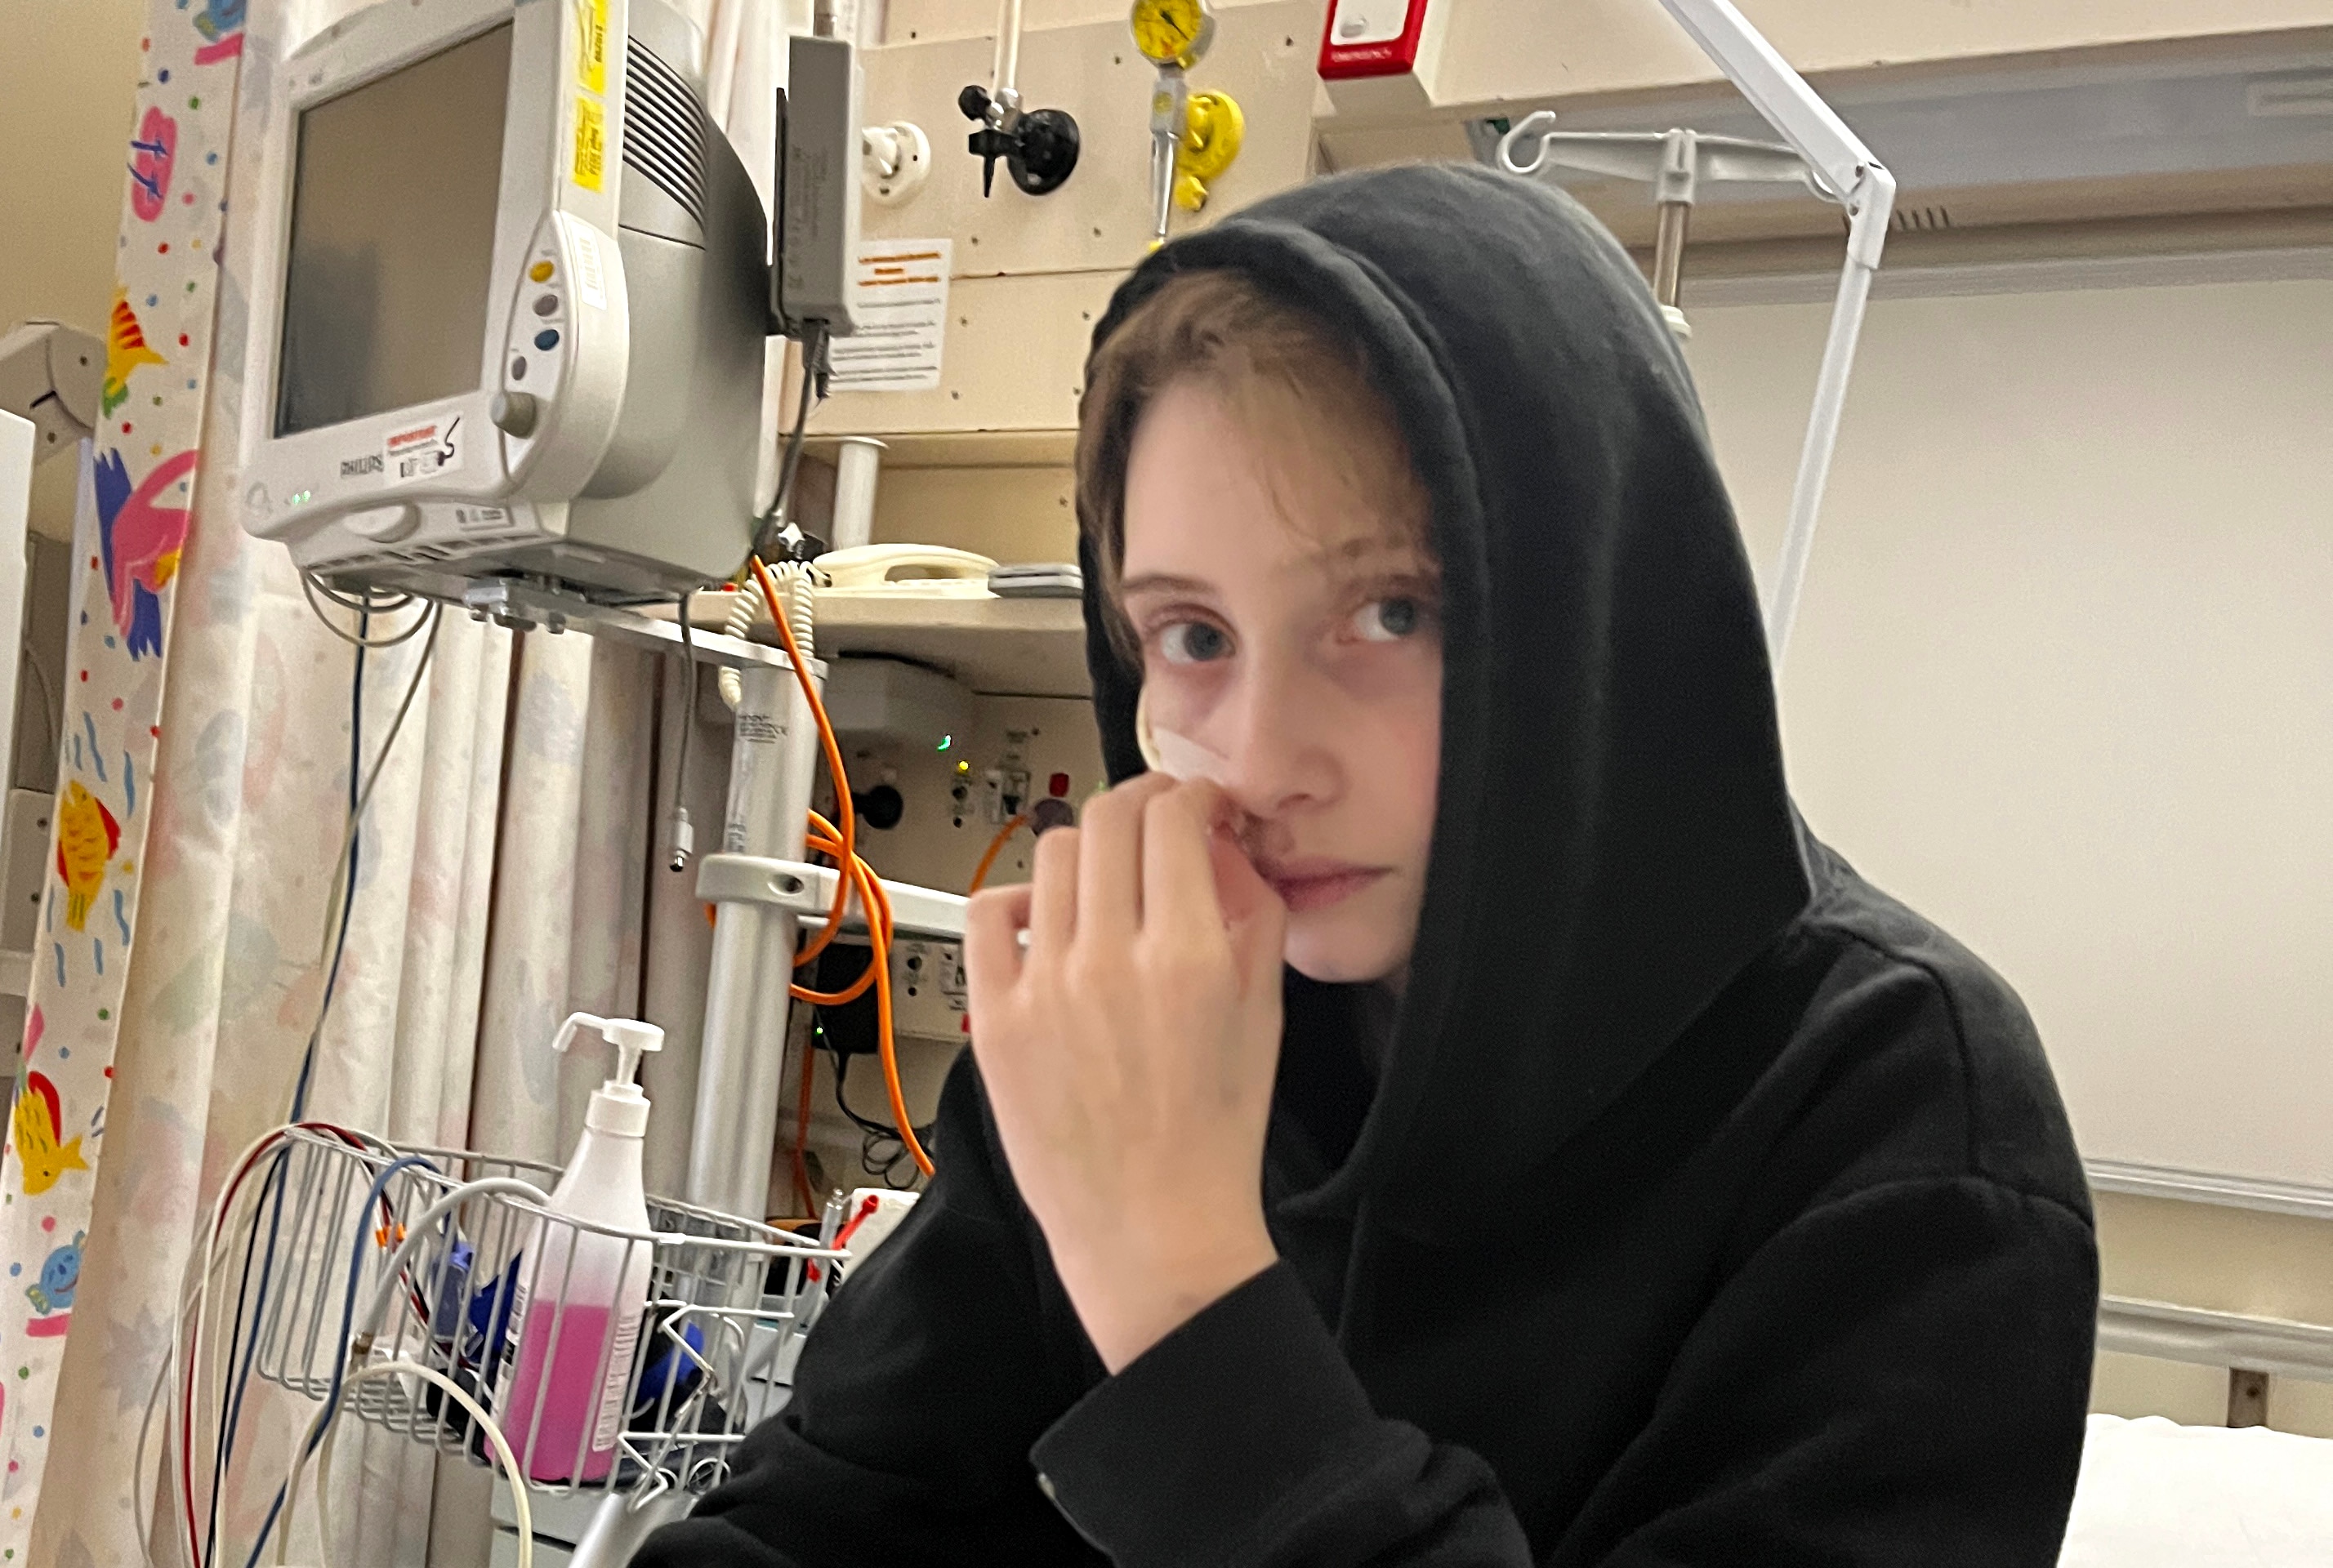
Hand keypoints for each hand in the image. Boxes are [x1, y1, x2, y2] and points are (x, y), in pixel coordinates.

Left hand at [965, 774, 1287, 1372]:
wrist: (1152, 1229)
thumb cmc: (1213, 1134)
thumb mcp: (1262, 1017)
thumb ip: (1253, 918)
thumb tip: (1227, 849)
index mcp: (1186, 956)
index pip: (1173, 819)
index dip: (1190, 796)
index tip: (1198, 807)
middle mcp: (1109, 959)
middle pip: (1108, 820)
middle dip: (1140, 803)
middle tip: (1154, 821)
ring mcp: (1044, 987)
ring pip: (1050, 856)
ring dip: (1085, 849)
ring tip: (1102, 879)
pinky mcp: (996, 1020)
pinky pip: (989, 916)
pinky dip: (1016, 900)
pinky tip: (1041, 921)